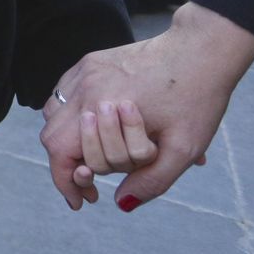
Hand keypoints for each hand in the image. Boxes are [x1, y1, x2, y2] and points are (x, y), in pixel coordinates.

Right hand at [40, 3, 253, 211]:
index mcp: (103, 107)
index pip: (60, 153)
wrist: (201, 50)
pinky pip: (64, 92)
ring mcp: (86, 71)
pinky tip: (95, 122)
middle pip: (52, 135)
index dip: (65, 182)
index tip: (83, 201)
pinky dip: (71, 114)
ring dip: (67, 138)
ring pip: (53, 113)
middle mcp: (86, 87)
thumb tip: (121, 202)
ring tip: (92, 153)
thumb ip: (152, 181)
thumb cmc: (196, 99)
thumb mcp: (183, 149)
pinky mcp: (91, 62)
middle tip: (93, 181)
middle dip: (67, 164)